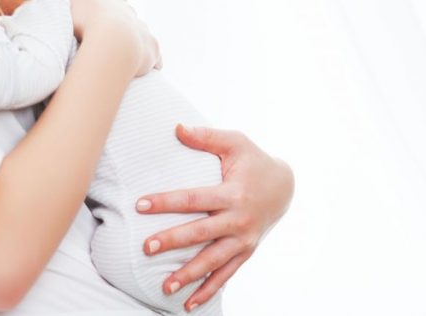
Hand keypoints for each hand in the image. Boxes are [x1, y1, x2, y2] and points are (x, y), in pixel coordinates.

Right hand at [58, 0, 160, 76]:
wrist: (111, 40)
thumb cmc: (86, 16)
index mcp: (111, 0)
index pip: (105, 1)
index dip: (97, 8)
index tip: (89, 16)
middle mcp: (130, 13)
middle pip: (125, 16)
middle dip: (116, 23)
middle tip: (103, 35)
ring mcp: (142, 31)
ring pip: (140, 32)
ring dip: (134, 40)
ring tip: (123, 51)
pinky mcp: (150, 51)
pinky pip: (154, 55)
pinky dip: (153, 59)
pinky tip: (151, 66)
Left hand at [135, 125, 294, 310]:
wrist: (285, 186)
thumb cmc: (254, 160)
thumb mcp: (235, 142)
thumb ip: (206, 136)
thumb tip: (177, 128)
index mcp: (234, 193)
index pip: (194, 199)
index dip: (167, 202)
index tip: (141, 205)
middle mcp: (239, 221)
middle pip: (201, 234)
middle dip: (173, 241)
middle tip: (147, 247)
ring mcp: (244, 240)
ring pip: (213, 262)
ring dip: (189, 275)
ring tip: (165, 286)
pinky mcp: (245, 252)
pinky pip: (226, 275)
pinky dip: (208, 290)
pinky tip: (189, 304)